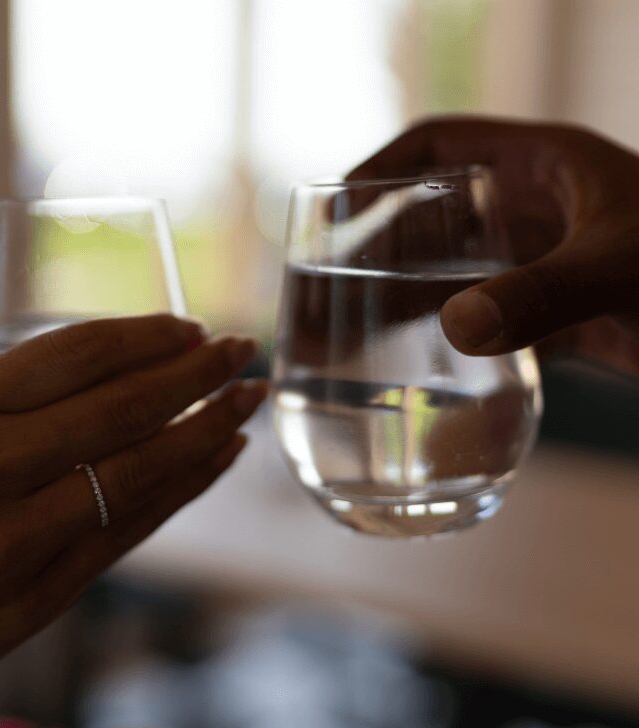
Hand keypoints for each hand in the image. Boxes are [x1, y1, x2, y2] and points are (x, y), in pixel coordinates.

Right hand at [0, 315, 265, 727]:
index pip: (73, 355)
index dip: (145, 336)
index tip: (192, 328)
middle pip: (122, 407)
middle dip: (198, 373)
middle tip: (245, 349)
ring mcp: (16, 539)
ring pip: (140, 470)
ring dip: (210, 429)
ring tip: (249, 401)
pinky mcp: (42, 595)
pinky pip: (132, 529)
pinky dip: (186, 488)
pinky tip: (220, 457)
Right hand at [348, 116, 638, 374]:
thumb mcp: (618, 266)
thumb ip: (545, 292)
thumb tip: (457, 327)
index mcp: (544, 166)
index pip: (440, 146)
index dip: (380, 171)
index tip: (336, 215)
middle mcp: (536, 210)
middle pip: (435, 218)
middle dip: (380, 253)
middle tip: (331, 293)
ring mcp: (545, 262)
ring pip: (455, 274)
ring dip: (406, 303)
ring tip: (353, 336)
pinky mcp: (559, 314)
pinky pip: (487, 320)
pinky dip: (451, 342)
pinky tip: (415, 365)